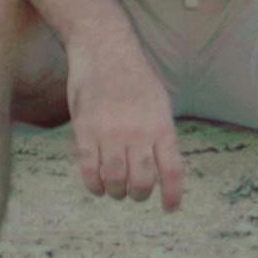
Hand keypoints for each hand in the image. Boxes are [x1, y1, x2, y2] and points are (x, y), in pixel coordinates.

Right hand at [67, 56, 188, 210]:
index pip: (172, 171)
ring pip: (115, 179)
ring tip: (117, 190)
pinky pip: (89, 169)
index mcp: (161, 126)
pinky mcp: (85, 129)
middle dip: (140, 195)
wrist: (104, 49)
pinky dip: (94, 185)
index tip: (169, 208)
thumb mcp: (160, 103)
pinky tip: (98, 186)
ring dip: (117, 192)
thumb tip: (166, 170)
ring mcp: (110, 131)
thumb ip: (163, 135)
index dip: (172, 196)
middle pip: (142, 181)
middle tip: (136, 194)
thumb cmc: (135, 79)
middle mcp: (138, 131)